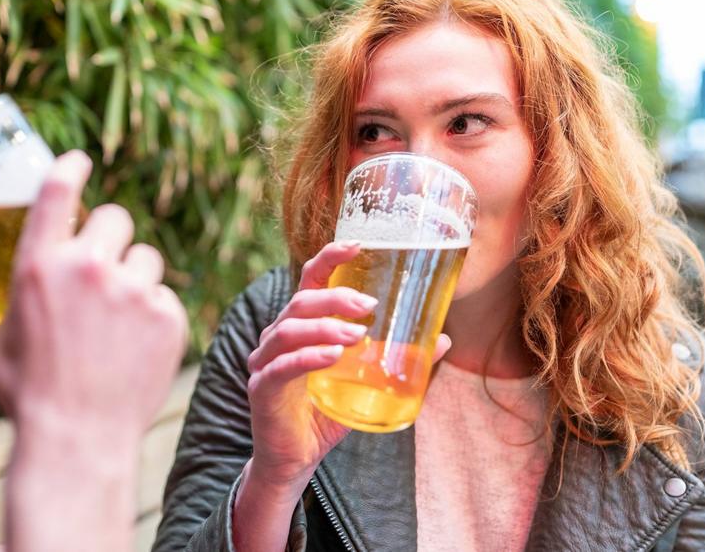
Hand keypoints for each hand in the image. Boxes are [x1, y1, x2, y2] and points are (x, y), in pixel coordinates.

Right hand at [0, 150, 187, 436]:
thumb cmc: (27, 395)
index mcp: (38, 265)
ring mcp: (133, 290)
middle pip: (116, 218)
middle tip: (101, 269)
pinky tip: (134, 345)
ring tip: (117, 317)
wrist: (77, 441)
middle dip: (109, 238)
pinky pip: (164, 297)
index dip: (71, 168)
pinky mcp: (167, 315)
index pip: (59, 190)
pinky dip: (153, 315)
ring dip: (134, 277)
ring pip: (145, 258)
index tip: (79, 161)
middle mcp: (88, 267)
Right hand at [241, 241, 451, 494]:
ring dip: (325, 327)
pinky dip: (308, 358)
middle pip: (301, 301)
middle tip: (370, 305)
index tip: (358, 245)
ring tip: (358, 335)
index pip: (309, 280)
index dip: (330, 258)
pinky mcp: (262, 388)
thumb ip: (396, 359)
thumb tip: (443, 339)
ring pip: (289, 330)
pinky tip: (333, 356)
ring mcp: (265, 361)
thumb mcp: (364, 383)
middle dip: (335, 298)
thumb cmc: (325, 416)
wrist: (295, 460)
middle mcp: (277, 337)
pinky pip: (283, 366)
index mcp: (300, 326)